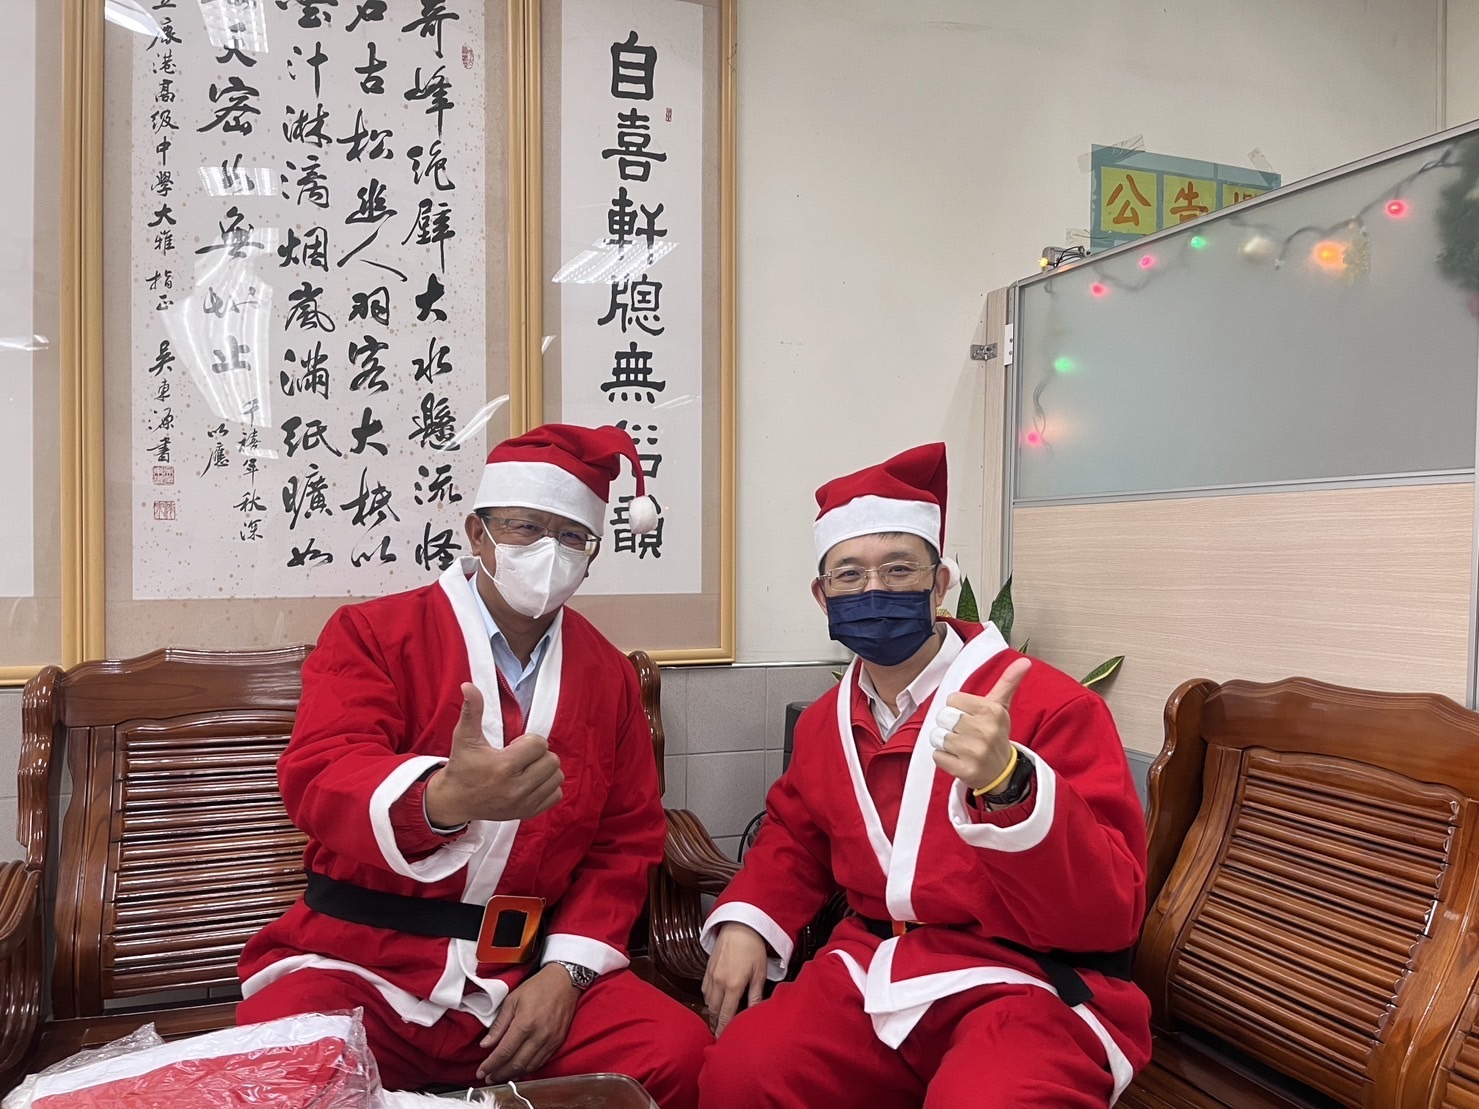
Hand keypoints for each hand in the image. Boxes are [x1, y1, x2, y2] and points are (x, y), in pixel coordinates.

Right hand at [425, 683, 563, 826]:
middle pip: (551, 760)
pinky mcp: (527, 813)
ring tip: (526, 769)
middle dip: (538, 754)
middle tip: (520, 757)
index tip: (513, 746)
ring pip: (556, 777)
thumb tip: (469, 686)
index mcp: (503, 767)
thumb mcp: (465, 737)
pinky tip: (530, 782)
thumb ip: (471, 710)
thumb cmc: (462, 766)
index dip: (528, 740)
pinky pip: (555, 794)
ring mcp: (523, 804)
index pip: (539, 744)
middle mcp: (516, 788)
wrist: (455, 800)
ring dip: (544, 769)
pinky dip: (547, 786)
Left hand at [476, 963, 580, 1083]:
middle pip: (516, 1064)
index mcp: (525, 1023)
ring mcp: (550, 1040)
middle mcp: (539, 1035)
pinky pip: (541, 1062)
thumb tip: (486, 1044)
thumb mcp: (512, 999)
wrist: (565, 980)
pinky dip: (528, 1070)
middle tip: (488, 1078)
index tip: (481, 1072)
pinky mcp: (558, 1042)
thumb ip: (499, 1024)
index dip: (491, 1065)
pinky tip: (518, 1071)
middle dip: (499, 1074)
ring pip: (529, 1067)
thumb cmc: (538, 987)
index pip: (504, 1052)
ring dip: (513, 1075)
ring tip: (500, 1077)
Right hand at [702, 922, 767, 1035]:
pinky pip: (704, 990)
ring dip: (713, 1013)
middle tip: (720, 1035)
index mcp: (733, 985)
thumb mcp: (760, 973)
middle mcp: (719, 983)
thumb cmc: (753, 948)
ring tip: (719, 1021)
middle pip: (714, 1012)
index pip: (726, 1016)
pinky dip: (709, 1000)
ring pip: (708, 1002)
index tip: (724, 1041)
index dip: (724, 1030)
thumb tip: (755, 1014)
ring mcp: (711, 976)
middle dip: (717, 1025)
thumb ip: (756, 995)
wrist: (739, 926)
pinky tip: (715, 1002)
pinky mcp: (707, 969)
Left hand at [931, 658, 1030, 791]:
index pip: (952, 699)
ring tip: (961, 746)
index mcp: (991, 710)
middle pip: (943, 717)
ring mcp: (974, 752)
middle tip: (965, 733)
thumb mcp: (1001, 707)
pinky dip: (943, 758)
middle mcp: (984, 730)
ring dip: (945, 742)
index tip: (970, 717)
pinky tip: (959, 759)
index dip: (957, 708)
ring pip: (938, 736)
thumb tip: (1024, 660)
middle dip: (949, 725)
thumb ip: (1008, 682)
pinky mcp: (964, 770)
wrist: (1002, 772)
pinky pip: (937, 756)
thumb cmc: (996, 734)